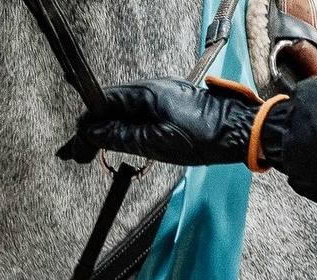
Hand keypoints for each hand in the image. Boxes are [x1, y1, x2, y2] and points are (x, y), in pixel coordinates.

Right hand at [62, 77, 262, 165]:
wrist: (241, 132)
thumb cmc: (205, 137)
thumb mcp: (158, 142)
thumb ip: (123, 137)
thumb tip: (94, 134)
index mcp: (146, 93)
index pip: (103, 103)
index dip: (86, 124)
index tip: (75, 145)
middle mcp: (153, 89)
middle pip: (111, 107)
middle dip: (92, 129)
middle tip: (77, 154)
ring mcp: (164, 96)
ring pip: (125, 112)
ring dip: (108, 130)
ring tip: (93, 152)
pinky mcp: (173, 106)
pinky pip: (140, 115)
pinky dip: (125, 129)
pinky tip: (120, 143)